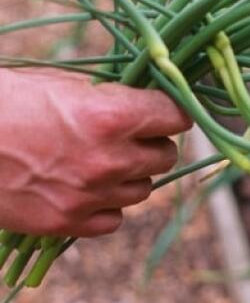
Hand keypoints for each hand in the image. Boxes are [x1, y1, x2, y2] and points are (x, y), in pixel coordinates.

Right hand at [0, 69, 191, 236]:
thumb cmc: (9, 99)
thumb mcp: (67, 84)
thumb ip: (115, 98)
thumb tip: (151, 100)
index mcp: (113, 116)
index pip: (177, 117)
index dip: (171, 112)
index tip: (163, 111)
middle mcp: (109, 159)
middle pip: (165, 155)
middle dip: (152, 143)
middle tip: (132, 135)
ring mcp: (88, 195)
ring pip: (144, 189)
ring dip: (132, 175)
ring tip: (105, 160)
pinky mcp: (65, 222)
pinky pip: (113, 220)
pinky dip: (107, 206)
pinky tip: (89, 188)